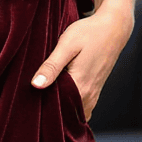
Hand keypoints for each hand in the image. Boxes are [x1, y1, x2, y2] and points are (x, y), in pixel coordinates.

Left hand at [30, 0, 133, 117]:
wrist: (114, 28)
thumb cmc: (89, 33)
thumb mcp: (67, 45)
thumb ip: (52, 66)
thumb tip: (36, 85)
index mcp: (80, 86)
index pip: (55, 108)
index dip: (40, 106)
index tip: (28, 101)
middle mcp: (88, 95)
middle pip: (63, 113)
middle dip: (48, 109)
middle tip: (31, 100)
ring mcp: (93, 95)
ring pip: (72, 112)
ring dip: (59, 108)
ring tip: (43, 98)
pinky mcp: (95, 92)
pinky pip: (80, 107)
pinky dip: (69, 105)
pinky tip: (58, 95)